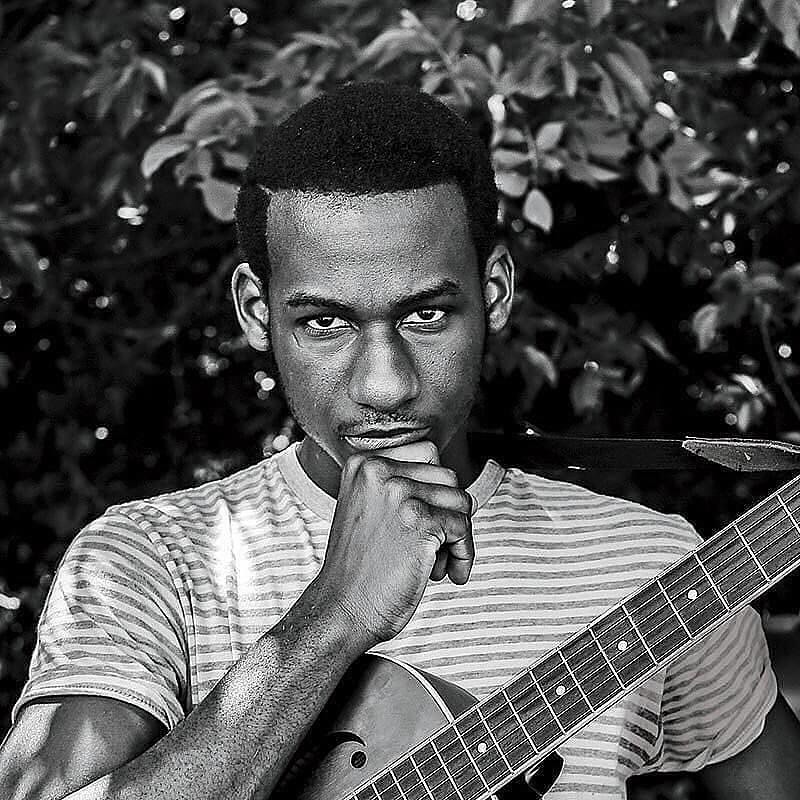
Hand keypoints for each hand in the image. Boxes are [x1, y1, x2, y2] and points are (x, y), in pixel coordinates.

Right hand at [311, 440, 474, 648]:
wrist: (341, 610)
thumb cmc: (359, 568)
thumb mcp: (366, 508)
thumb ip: (397, 486)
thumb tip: (451, 482)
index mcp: (363, 463)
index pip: (428, 454)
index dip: (435, 490)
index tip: (427, 520)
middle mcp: (379, 470)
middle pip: (449, 478)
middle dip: (448, 514)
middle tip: (432, 547)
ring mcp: (400, 493)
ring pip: (461, 501)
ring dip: (456, 537)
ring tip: (434, 562)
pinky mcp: (421, 520)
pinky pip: (464, 528)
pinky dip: (463, 555)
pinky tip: (446, 574)